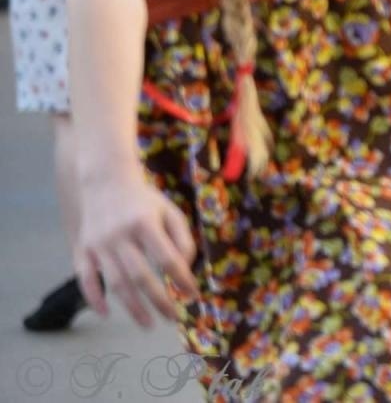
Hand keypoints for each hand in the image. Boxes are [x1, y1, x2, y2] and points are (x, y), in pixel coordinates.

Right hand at [77, 170, 197, 327]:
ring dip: (133, 307)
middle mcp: (120, 235)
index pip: (167, 258)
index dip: (182, 279)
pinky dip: (94, 298)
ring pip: (116, 282)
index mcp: (145, 223)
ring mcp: (98, 243)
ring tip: (149, 324)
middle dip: (159, 301)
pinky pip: (86, 279)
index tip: (193, 295)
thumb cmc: (145, 202)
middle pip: (141, 276)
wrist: (106, 181)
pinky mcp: (82, 249)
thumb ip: (182, 239)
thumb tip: (185, 271)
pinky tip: (107, 313)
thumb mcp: (170, 212)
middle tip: (173, 318)